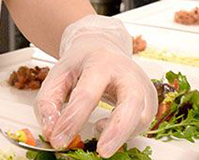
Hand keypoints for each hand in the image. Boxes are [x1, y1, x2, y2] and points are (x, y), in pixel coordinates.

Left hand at [34, 15, 157, 156]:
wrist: (104, 48)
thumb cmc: (81, 64)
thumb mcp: (58, 75)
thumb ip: (48, 102)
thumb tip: (51, 132)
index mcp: (100, 62)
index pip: (88, 93)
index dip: (72, 120)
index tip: (58, 140)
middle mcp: (127, 72)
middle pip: (131, 101)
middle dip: (117, 129)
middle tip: (102, 152)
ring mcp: (142, 86)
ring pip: (142, 115)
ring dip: (121, 134)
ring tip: (96, 130)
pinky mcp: (150, 100)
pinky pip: (142, 123)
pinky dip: (125, 132)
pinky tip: (106, 128)